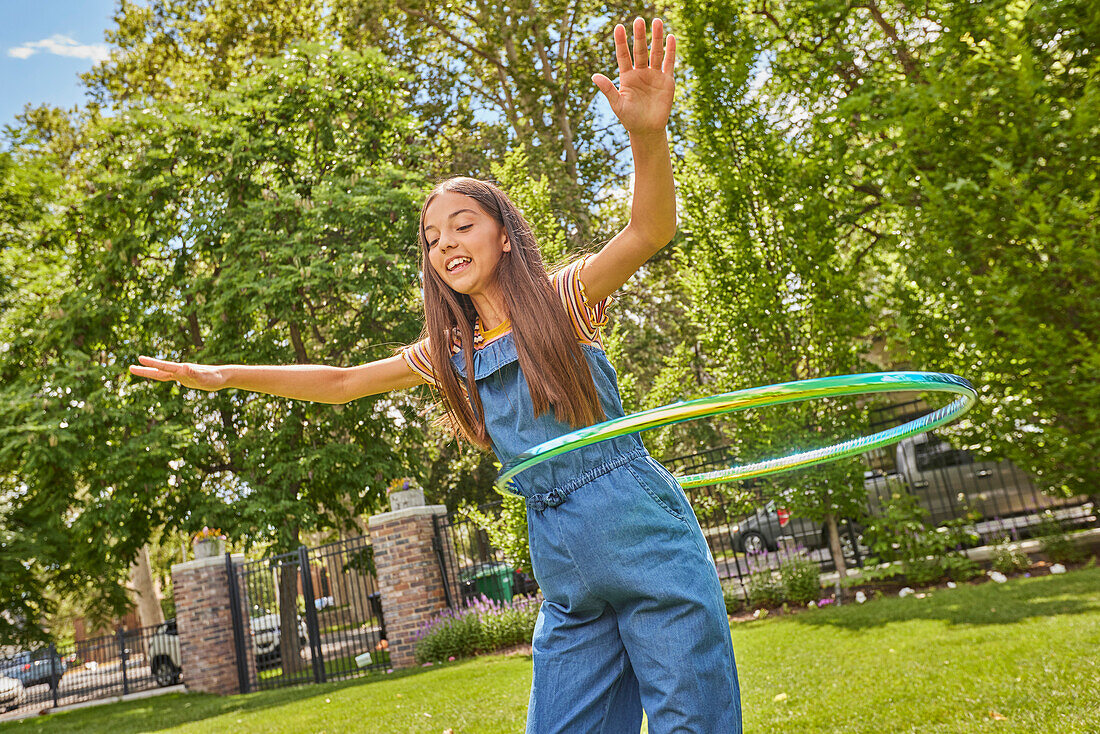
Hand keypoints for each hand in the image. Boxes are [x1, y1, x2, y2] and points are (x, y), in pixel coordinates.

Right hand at [129, 355, 225, 391]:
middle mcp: (179, 370)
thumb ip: (194, 373)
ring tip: (137, 370)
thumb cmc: (215, 377)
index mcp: (182, 370)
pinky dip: (161, 376)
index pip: (164, 366)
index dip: (151, 363)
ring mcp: (181, 374)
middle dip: (144, 369)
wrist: (223, 376)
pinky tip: (158, 376)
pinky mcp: (185, 378)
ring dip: (150, 372)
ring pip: (162, 373)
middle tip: (130, 367)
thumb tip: (184, 367)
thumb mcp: (204, 378)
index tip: (139, 359)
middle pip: (159, 370)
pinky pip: (169, 377)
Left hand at [592, 18, 675, 135]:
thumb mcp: (617, 104)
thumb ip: (608, 89)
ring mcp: (654, 75)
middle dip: (640, 36)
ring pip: (656, 53)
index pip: (623, 55)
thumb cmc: (630, 119)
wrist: (648, 130)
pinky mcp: (667, 81)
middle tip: (639, 20)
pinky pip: (669, 63)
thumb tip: (594, 77)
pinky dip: (670, 51)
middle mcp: (640, 72)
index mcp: (627, 76)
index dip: (621, 42)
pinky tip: (670, 38)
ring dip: (656, 38)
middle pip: (640, 50)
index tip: (618, 27)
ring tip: (657, 21)